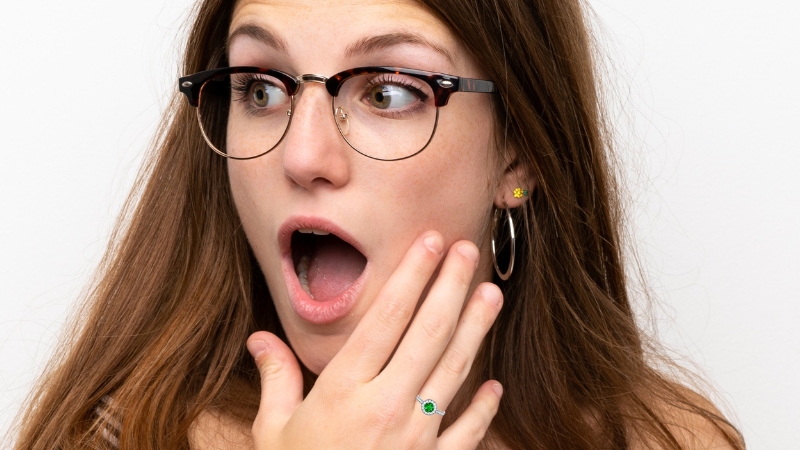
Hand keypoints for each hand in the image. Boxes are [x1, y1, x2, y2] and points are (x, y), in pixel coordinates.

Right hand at [246, 231, 503, 448]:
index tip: (429, 241)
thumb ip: (276, 380)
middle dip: (450, 286)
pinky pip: (465, 433)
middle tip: (468, 250)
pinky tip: (494, 384)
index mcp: (344, 391)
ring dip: (475, 330)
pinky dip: (482, 409)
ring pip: (453, 372)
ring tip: (491, 294)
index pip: (386, 318)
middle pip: (427, 334)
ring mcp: (415, 439)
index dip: (411, 275)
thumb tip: (260, 339)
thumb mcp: (273, 433)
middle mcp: (385, 406)